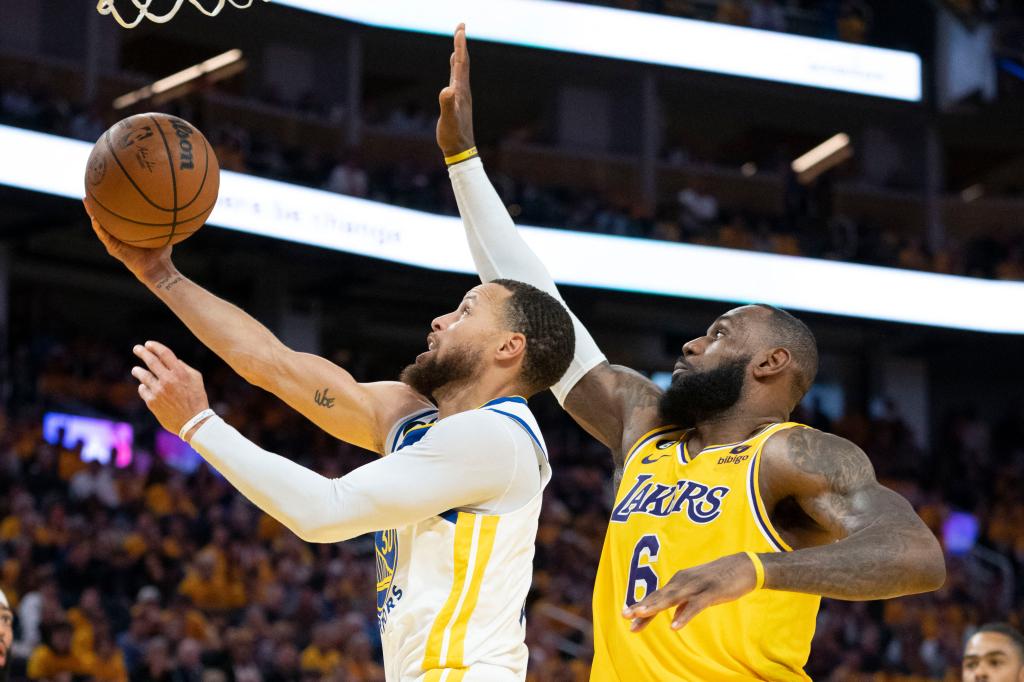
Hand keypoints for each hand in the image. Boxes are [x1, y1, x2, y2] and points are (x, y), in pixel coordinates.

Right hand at [84, 197, 173, 284]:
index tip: (108, 190)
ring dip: (93, 214)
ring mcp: (115, 242)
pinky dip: (99, 228)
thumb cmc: (162, 252)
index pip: (119, 215)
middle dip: (98, 205)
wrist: (157, 268)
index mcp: (129, 231)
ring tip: (87, 201)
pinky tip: (95, 219)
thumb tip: (172, 205)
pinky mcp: (114, 249)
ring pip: (100, 225)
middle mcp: (120, 236)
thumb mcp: (163, 232)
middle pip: (106, 217)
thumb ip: (164, 221)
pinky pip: (105, 236)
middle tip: (91, 191)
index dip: (113, 204)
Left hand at [131, 341, 210, 438]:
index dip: (155, 346)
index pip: (164, 353)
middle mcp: (168, 380)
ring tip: (136, 370)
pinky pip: (143, 390)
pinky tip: (145, 387)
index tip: (148, 344)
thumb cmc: (197, 398)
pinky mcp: (152, 402)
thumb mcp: (196, 379)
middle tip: (137, 348)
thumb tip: (172, 360)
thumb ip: (184, 367)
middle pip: (151, 361)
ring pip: (143, 375)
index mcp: (180, 372)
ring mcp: (158, 391)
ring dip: (138, 371)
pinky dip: (143, 387)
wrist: (193, 422)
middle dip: (142, 352)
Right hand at [437, 23, 475, 157]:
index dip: (460, 46)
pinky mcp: (458, 102)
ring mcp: (461, 96)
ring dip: (459, 55)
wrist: (461, 151)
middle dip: (461, 44)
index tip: (460, 29)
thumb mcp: (448, 121)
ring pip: (461, 71)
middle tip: (460, 27)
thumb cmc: (453, 137)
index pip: (461, 64)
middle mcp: (463, 91)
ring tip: (458, 44)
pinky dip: (456, 69)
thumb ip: (447, 105)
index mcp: (461, 91)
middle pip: (463, 63)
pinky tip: (454, 69)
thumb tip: (447, 90)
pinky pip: (457, 80)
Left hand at [623, 553, 757, 631]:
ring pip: (673, 597)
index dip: (642, 606)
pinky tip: (675, 626)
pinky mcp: (711, 591)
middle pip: (660, 596)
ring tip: (641, 615)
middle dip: (642, 606)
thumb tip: (674, 617)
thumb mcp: (699, 592)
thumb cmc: (720, 580)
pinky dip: (685, 615)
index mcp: (679, 581)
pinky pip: (695, 605)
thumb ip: (686, 604)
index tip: (626, 616)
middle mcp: (684, 581)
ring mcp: (697, 585)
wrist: (744, 566)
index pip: (657, 596)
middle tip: (625, 615)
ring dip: (656, 606)